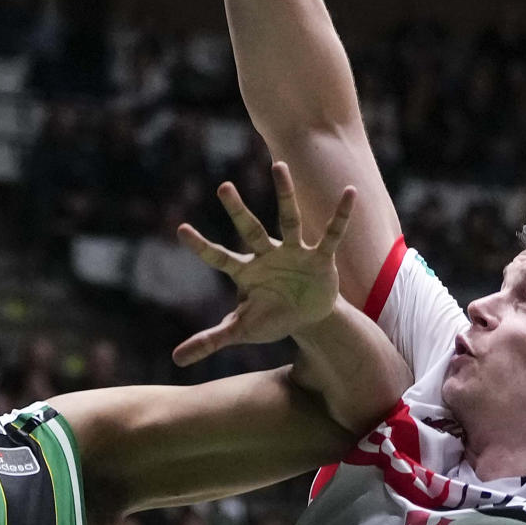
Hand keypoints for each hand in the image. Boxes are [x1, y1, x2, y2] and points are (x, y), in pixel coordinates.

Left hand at [172, 162, 355, 364]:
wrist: (309, 319)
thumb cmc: (271, 317)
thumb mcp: (241, 330)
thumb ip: (210, 340)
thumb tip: (175, 359)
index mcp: (246, 271)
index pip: (219, 256)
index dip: (201, 246)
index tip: (181, 230)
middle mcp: (268, 255)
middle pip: (250, 229)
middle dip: (237, 210)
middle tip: (222, 187)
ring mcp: (294, 253)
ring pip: (288, 220)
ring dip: (284, 194)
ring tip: (278, 166)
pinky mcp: (320, 258)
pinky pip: (330, 235)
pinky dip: (341, 216)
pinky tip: (350, 192)